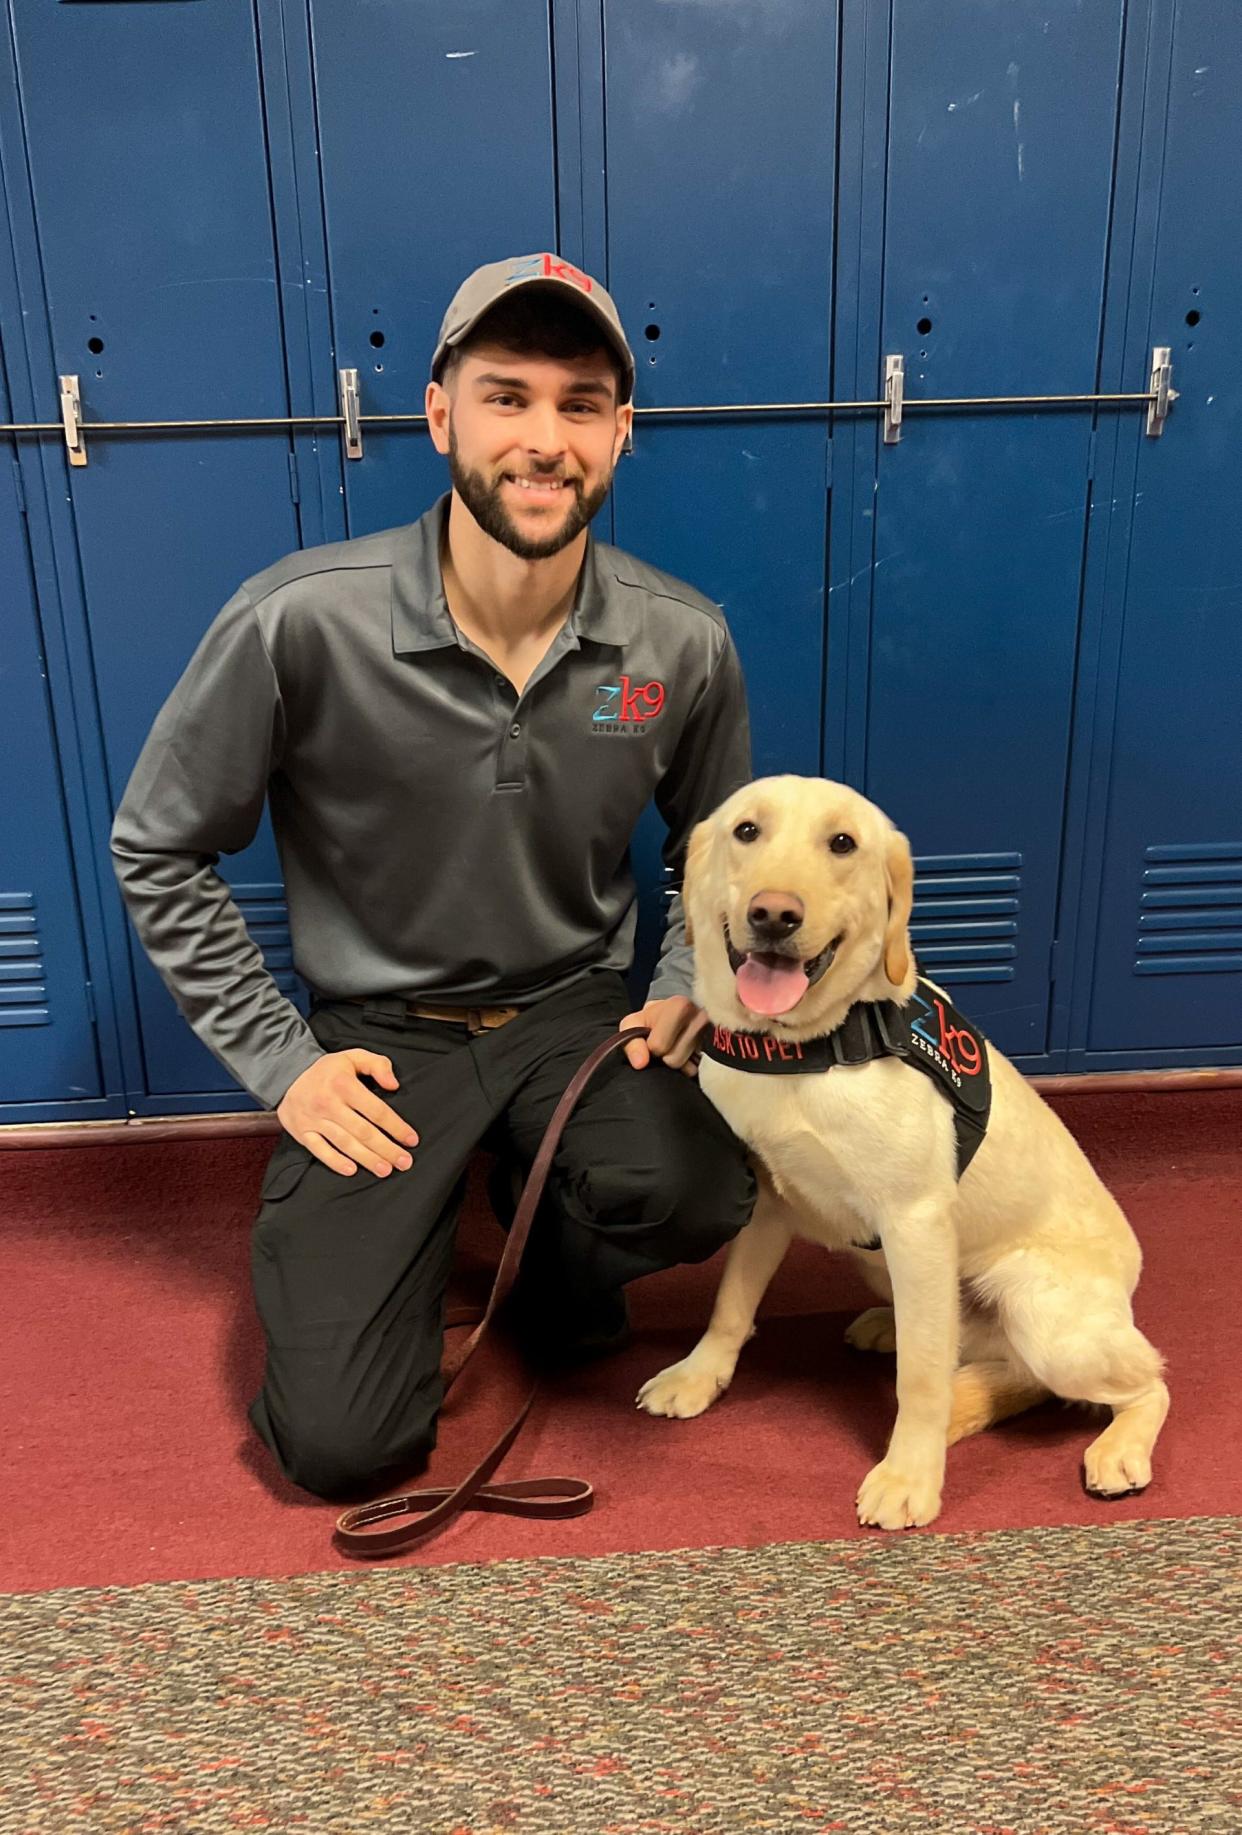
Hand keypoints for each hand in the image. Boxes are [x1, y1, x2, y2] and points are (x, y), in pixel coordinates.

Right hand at [276, 1050, 419, 1176]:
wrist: (286, 1077)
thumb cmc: (328, 1071)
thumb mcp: (352, 1057)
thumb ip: (377, 1065)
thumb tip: (393, 1085)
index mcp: (343, 1084)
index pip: (376, 1110)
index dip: (396, 1126)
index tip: (411, 1139)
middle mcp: (329, 1103)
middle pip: (363, 1131)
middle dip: (386, 1149)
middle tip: (404, 1162)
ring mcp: (314, 1120)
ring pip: (345, 1143)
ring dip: (367, 1159)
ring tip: (385, 1170)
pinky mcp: (303, 1133)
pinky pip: (320, 1150)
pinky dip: (335, 1162)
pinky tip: (351, 1171)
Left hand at [619, 996, 708, 1074]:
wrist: (679, 1012)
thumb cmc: (654, 1019)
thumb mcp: (634, 1023)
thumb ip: (631, 1042)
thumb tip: (640, 1063)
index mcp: (680, 1006)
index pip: (658, 1046)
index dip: (651, 1047)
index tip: (654, 1036)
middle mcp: (702, 1018)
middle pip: (674, 1060)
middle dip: (665, 1056)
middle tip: (667, 1042)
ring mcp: (716, 1034)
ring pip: (688, 1069)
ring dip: (679, 1063)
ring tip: (678, 1046)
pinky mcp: (722, 1049)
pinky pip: (701, 1071)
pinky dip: (692, 1067)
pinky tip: (690, 1054)